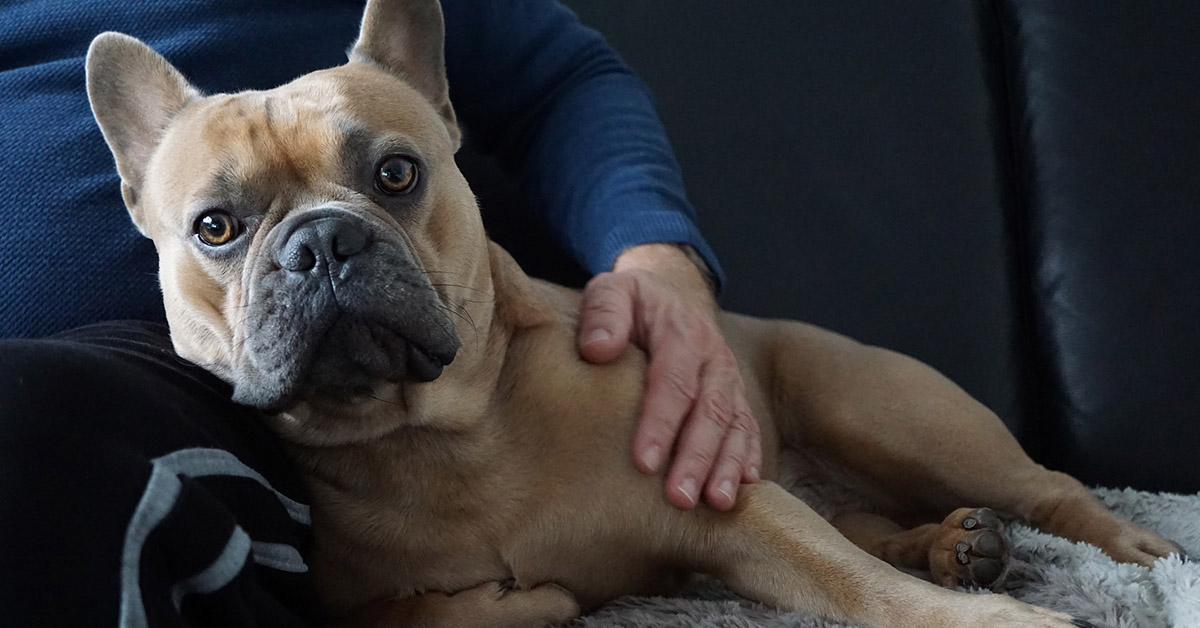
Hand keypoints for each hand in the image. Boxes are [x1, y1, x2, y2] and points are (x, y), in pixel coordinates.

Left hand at [577, 243, 760, 509]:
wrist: (672, 293)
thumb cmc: (632, 301)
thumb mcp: (611, 291)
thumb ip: (604, 313)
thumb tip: (599, 349)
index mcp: (681, 332)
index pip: (673, 381)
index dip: (660, 422)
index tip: (644, 461)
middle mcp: (713, 358)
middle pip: (710, 411)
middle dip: (696, 457)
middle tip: (678, 497)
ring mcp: (729, 380)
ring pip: (735, 425)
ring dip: (726, 466)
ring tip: (714, 502)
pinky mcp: (736, 398)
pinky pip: (748, 429)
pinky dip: (747, 458)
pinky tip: (742, 488)